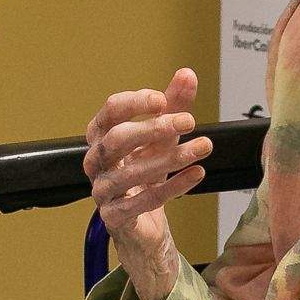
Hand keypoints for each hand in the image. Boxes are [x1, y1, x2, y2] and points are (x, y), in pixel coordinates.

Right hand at [84, 68, 210, 299]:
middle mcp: (96, 161)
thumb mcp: (163, 136)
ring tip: (203, 147)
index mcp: (101, 136)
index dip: (136, 102)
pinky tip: (197, 173)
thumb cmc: (146, 171)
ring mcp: (102, 191)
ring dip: (171, 157)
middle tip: (189, 121)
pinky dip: (173, 186)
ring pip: (131, 172)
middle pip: (117, 139)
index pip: (110, 111)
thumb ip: (173, 105)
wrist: (142, 225)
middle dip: (154, 128)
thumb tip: (187, 74)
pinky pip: (143, 201)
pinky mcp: (115, 217)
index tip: (163, 100)